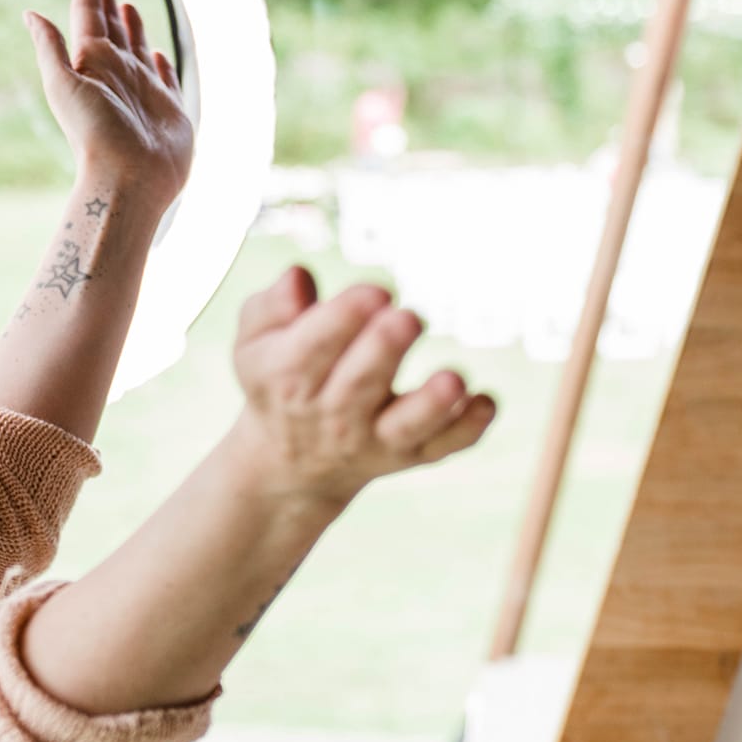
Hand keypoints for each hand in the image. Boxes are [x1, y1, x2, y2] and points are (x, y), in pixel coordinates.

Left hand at [25, 0, 194, 203]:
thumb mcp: (63, 84)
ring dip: (131, 26)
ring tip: (125, 4)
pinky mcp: (170, 110)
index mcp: (93, 63)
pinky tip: (154, 52)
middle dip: (106, 0)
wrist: (130, 179)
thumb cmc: (95, 134)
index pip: (87, 16)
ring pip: (136, 48)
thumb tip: (30, 14)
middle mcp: (118, 73)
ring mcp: (145, 91)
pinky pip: (165, 79)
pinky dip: (159, 63)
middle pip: (111, 28)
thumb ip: (50, 48)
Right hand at [223, 267, 497, 514]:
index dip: (345, 318)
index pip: (315, 346)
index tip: (378, 291)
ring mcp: (375, 439)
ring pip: (406, 425)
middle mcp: (333, 414)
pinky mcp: (410, 454)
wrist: (291, 465)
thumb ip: (270, 307)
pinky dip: (467, 429)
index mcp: (289, 377)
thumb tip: (297, 276)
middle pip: (360, 384)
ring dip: (432, 404)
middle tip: (409, 318)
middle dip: (385, 350)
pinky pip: (442, 447)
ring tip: (454, 380)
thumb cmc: (280, 380)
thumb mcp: (254, 343)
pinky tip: (487, 401)